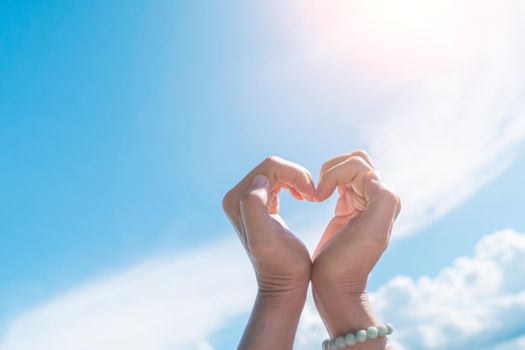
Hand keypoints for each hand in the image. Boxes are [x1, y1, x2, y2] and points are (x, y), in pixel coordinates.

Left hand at [222, 156, 315, 349]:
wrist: (284, 284)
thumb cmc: (281, 264)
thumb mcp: (265, 239)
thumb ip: (254, 207)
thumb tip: (260, 181)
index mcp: (236, 199)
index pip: (269, 167)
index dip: (294, 175)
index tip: (311, 194)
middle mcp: (237, 197)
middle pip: (272, 167)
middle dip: (296, 176)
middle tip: (313, 194)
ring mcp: (248, 201)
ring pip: (277, 173)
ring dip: (297, 180)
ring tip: (310, 196)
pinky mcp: (261, 205)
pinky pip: (278, 181)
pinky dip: (294, 185)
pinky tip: (303, 197)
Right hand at [311, 151, 400, 346]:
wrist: (335, 286)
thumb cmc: (349, 263)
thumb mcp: (372, 235)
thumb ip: (382, 201)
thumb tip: (373, 176)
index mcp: (384, 199)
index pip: (358, 165)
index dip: (335, 174)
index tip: (320, 197)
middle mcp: (376, 197)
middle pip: (354, 160)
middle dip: (332, 168)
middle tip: (319, 190)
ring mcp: (361, 202)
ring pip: (346, 167)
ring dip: (328, 175)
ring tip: (317, 194)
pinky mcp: (346, 207)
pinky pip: (338, 181)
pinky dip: (325, 183)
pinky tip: (317, 198)